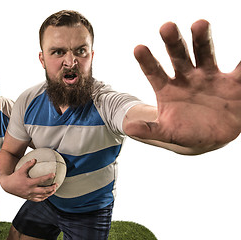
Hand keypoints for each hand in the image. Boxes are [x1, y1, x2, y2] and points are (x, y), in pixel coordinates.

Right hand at [3, 159, 56, 201]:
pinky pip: (37, 200)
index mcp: (29, 183)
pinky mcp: (28, 198)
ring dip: (49, 194)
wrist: (7, 186)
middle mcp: (30, 190)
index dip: (48, 177)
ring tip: (54, 190)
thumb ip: (28, 164)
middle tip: (56, 185)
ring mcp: (29, 195)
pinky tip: (46, 195)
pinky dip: (43, 198)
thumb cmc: (14, 176)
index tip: (54, 174)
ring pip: (42, 196)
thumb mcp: (21, 169)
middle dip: (51, 188)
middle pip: (44, 191)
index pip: (41, 180)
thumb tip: (35, 159)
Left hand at [129, 20, 240, 148]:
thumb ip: (150, 130)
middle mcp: (186, 77)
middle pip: (178, 56)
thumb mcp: (167, 133)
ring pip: (204, 53)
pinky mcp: (231, 81)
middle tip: (166, 27)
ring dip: (201, 39)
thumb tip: (128, 128)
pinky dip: (240, 61)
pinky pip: (238, 68)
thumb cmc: (185, 132)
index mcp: (168, 88)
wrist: (211, 137)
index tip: (138, 48)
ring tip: (199, 24)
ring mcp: (208, 76)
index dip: (146, 61)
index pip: (154, 72)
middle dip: (172, 42)